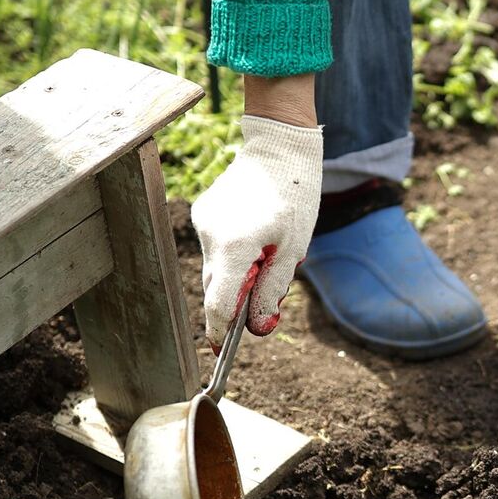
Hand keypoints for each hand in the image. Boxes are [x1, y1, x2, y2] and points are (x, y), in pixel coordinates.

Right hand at [191, 114, 323, 344]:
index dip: (221, 331)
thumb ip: (271, 289)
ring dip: (236, 274)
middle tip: (262, 307)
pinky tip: (256, 235)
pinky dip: (232, 253)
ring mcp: (203, 222)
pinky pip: (214, 246)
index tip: (222, 351)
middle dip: (236, 302)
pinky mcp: (203, 213)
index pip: (219, 303)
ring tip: (268, 254)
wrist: (279, 147)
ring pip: (215, 267)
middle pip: (215, 287)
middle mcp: (210, 236)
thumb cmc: (294, 197)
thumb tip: (257, 327)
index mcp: (234, 247)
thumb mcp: (292, 249)